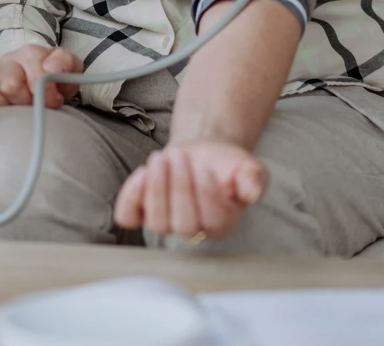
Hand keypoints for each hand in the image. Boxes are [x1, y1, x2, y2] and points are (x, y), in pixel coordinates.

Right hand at [0, 44, 81, 113]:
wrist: (39, 87)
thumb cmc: (54, 80)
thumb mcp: (69, 69)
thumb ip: (66, 64)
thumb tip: (52, 67)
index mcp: (29, 55)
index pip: (34, 73)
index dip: (46, 91)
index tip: (54, 101)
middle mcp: (6, 64)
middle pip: (9, 84)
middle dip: (24, 101)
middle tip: (32, 108)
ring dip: (0, 104)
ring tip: (12, 112)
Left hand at [113, 141, 267, 240]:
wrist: (200, 154)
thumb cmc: (225, 165)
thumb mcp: (247, 167)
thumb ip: (254, 179)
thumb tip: (253, 192)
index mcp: (221, 223)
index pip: (212, 219)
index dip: (206, 193)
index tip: (205, 166)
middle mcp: (193, 229)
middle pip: (182, 224)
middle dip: (179, 187)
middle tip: (180, 157)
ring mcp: (166, 221)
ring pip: (157, 222)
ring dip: (156, 188)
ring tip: (161, 158)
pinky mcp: (142, 210)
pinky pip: (129, 216)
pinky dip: (129, 199)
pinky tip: (141, 173)